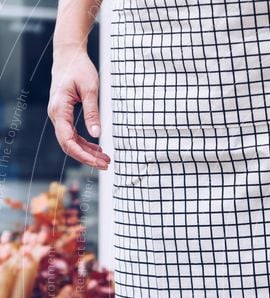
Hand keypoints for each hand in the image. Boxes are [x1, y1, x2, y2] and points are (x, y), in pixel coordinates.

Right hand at [48, 47, 109, 169]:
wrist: (69, 55)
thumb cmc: (79, 68)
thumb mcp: (90, 90)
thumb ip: (92, 112)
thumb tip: (97, 134)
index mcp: (59, 109)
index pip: (68, 140)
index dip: (83, 155)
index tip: (99, 162)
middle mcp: (56, 114)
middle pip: (68, 144)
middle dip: (87, 157)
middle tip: (107, 164)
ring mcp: (59, 115)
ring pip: (71, 141)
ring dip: (87, 152)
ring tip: (106, 159)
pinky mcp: (64, 114)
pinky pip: (73, 134)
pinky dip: (85, 143)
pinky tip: (98, 148)